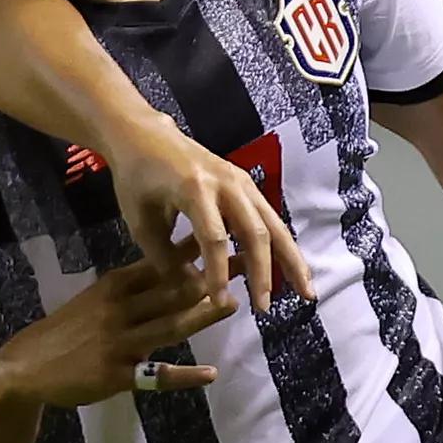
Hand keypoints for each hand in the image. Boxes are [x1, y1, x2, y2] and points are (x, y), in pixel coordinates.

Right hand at [0, 261, 235, 409]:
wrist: (27, 365)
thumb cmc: (70, 328)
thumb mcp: (99, 297)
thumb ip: (136, 285)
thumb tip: (177, 264)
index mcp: (116, 286)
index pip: (161, 264)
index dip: (196, 252)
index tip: (228, 238)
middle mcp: (119, 310)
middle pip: (170, 292)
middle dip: (210, 278)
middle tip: (243, 263)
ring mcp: (119, 343)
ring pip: (168, 327)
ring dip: (201, 316)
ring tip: (232, 305)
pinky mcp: (116, 375)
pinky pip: (156, 375)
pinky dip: (184, 375)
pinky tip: (209, 373)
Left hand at [111, 123, 314, 306]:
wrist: (145, 134)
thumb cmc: (137, 178)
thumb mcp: (140, 221)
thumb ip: (165, 258)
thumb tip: (194, 290)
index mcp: (195, 189)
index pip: (214, 239)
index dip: (218, 273)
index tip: (219, 302)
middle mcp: (226, 183)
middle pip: (255, 232)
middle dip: (263, 273)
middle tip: (264, 308)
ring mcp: (241, 181)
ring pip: (273, 224)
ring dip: (290, 259)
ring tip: (306, 291)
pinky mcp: (246, 185)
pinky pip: (269, 218)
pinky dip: (282, 245)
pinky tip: (292, 269)